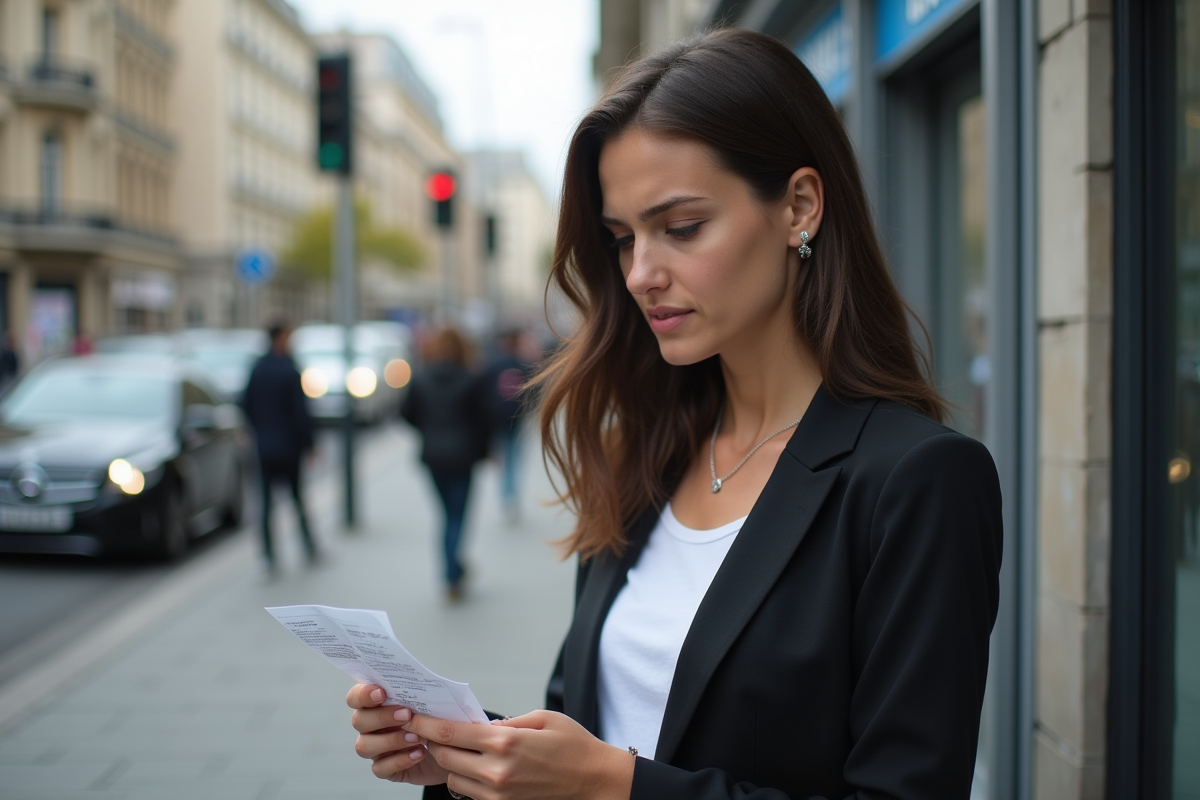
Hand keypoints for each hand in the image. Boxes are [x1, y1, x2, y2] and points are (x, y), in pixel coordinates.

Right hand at [346, 683, 449, 785]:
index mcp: (375, 704)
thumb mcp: (431, 702)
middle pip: (358, 720)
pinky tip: (419, 753)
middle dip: (382, 717)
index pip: (355, 697)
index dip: (362, 694)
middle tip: (407, 715)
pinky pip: (380, 768)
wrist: (450, 747)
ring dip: (391, 740)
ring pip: (364, 746)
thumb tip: (420, 682)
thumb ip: (419, 691)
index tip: (382, 693)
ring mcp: (374, 748)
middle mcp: (369, 726)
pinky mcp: (383, 768)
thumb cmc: (436, 718)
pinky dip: (400, 760)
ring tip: (417, 737)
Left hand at [403, 708, 634, 799]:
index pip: (450, 733)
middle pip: (445, 756)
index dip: (426, 724)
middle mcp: (497, 771)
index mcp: (506, 743)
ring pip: (453, 777)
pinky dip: (465, 777)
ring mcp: (498, 793)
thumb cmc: (574, 746)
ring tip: (458, 747)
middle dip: (433, 741)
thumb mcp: (542, 718)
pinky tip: (475, 764)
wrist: (594, 780)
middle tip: (433, 728)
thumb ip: (506, 720)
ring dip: (449, 761)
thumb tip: (480, 723)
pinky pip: (469, 792)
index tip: (413, 716)